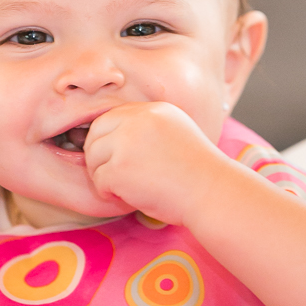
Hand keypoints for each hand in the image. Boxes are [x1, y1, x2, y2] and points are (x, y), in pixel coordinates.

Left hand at [83, 102, 223, 224]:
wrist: (211, 192)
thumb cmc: (198, 172)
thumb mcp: (177, 131)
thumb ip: (149, 127)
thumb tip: (116, 136)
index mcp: (153, 109)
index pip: (111, 117)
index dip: (107, 138)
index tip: (113, 156)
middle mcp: (138, 119)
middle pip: (96, 133)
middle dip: (98, 155)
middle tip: (111, 173)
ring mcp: (126, 142)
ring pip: (93, 157)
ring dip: (103, 175)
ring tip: (125, 187)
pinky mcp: (119, 168)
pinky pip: (98, 180)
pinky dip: (109, 193)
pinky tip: (128, 196)